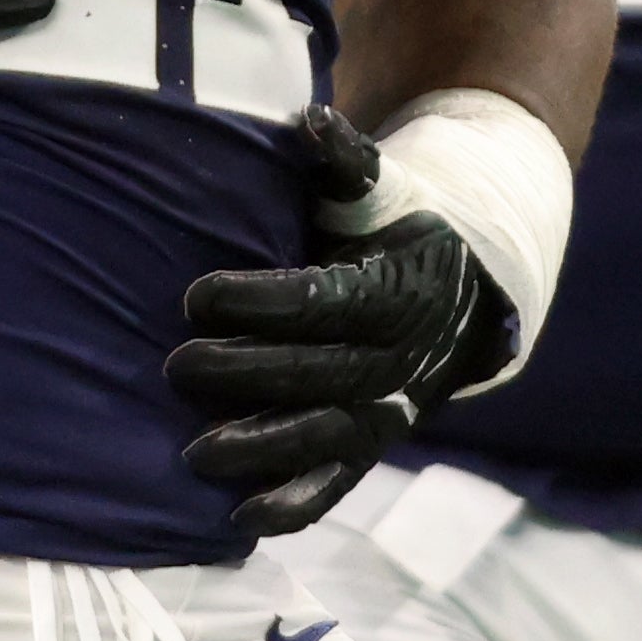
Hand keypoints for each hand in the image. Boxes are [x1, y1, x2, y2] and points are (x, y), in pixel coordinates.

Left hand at [169, 109, 512, 533]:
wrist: (466, 286)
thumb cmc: (400, 223)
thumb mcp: (386, 185)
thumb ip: (347, 160)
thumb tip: (312, 120)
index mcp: (398, 288)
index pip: (322, 300)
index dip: (259, 302)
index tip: (196, 294)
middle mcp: (399, 357)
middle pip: (316, 371)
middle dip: (244, 373)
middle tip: (175, 366)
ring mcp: (390, 407)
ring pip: (327, 435)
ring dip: (262, 449)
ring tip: (195, 455)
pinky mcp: (376, 443)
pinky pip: (340, 480)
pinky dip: (296, 504)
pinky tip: (243, 520)